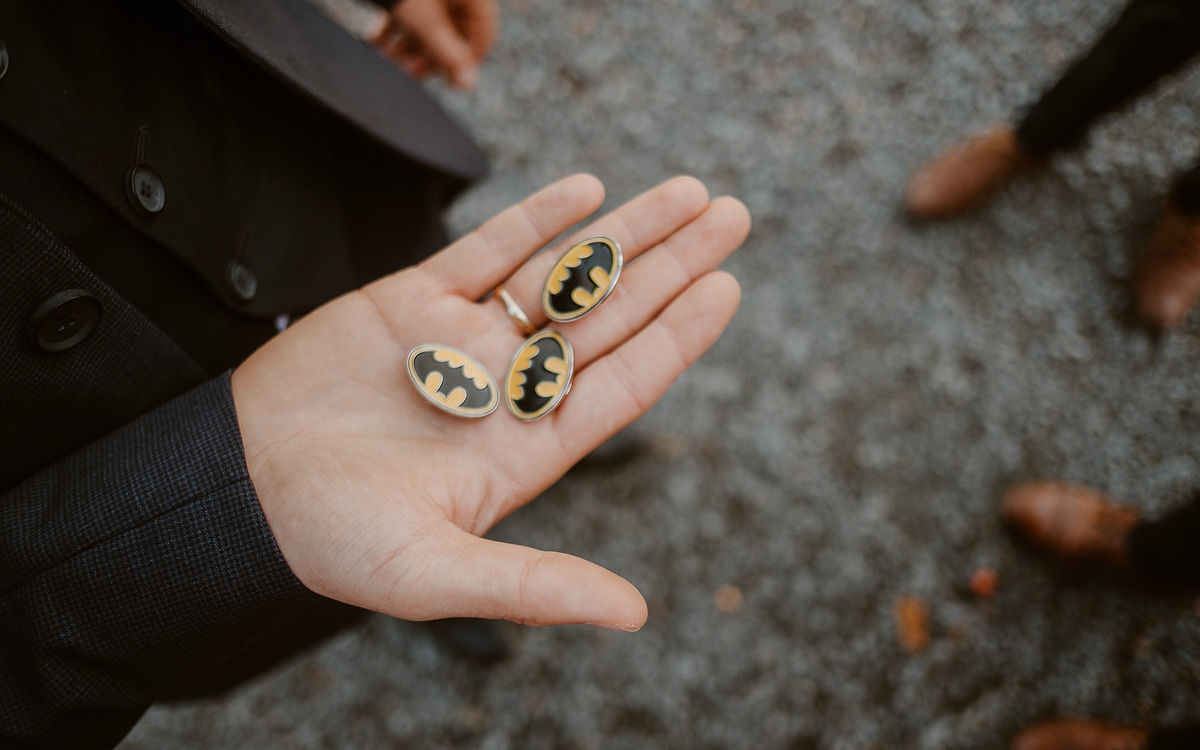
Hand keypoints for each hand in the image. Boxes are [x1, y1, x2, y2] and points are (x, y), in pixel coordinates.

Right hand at [231, 175, 749, 630]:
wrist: (239, 488)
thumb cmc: (333, 540)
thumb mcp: (435, 573)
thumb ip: (533, 587)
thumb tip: (634, 615)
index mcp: (526, 448)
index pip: (623, 381)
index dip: (678, 335)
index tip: (726, 288)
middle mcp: (507, 387)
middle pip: (610, 316)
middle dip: (672, 266)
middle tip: (733, 218)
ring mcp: (463, 339)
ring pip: (560, 275)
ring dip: (623, 234)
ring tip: (690, 195)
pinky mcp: (411, 302)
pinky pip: (486, 251)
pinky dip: (535, 219)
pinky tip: (588, 193)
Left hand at [372, 0, 497, 89]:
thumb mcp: (427, 23)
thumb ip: (448, 55)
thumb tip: (468, 86)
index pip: (483, 36)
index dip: (466, 62)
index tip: (446, 80)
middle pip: (452, 31)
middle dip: (426, 54)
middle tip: (407, 74)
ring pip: (428, 21)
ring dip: (406, 44)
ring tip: (384, 58)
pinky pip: (410, 9)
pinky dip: (394, 26)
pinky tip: (374, 39)